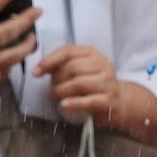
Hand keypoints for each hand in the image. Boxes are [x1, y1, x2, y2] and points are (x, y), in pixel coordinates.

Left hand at [42, 44, 156, 146]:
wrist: (119, 102)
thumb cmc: (94, 85)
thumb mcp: (82, 70)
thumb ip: (64, 66)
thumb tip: (41, 68)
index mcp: (93, 54)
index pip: (68, 51)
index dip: (50, 61)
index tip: (36, 72)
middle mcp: (103, 65)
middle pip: (73, 67)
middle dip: (56, 80)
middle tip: (50, 90)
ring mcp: (108, 82)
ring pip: (79, 83)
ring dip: (62, 91)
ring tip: (54, 97)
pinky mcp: (109, 100)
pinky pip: (89, 101)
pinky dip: (74, 103)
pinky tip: (64, 105)